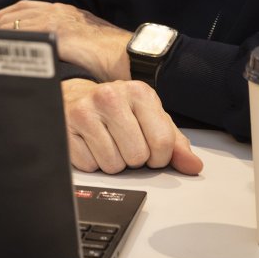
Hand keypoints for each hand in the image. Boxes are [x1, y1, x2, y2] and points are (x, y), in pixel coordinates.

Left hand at [0, 0, 130, 81]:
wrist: (130, 56)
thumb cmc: (113, 56)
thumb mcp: (85, 42)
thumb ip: (67, 42)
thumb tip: (53, 54)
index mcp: (65, 12)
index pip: (27, 7)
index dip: (7, 14)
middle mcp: (59, 11)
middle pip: (17, 10)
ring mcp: (58, 20)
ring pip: (18, 20)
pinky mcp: (58, 33)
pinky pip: (25, 33)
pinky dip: (8, 38)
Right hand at [62, 79, 202, 174]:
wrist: (74, 95)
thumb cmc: (117, 109)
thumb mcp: (149, 118)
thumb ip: (174, 142)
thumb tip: (193, 165)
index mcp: (138, 92)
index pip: (162, 142)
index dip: (159, 156)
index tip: (150, 149)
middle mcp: (110, 97)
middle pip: (137, 156)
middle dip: (133, 158)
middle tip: (124, 143)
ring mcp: (85, 111)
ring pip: (113, 164)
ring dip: (112, 161)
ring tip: (106, 142)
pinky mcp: (66, 126)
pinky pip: (89, 165)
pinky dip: (91, 162)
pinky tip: (90, 144)